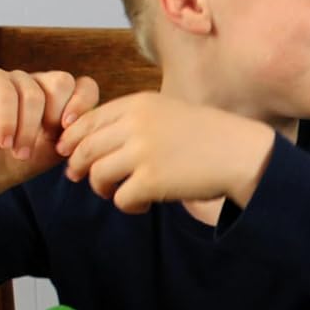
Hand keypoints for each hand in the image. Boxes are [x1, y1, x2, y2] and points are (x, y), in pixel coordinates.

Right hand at [0, 69, 98, 242]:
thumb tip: (94, 128)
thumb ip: (78, 135)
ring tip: (20, 154)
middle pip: (62, 82)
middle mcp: (42, 82)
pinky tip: (4, 142)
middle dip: (55, 118)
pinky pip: (5, 93)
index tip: (70, 134)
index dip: (83, 107)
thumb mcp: (59, 150)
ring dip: (28, 130)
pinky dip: (8, 121)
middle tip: (46, 144)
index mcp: (64, 96)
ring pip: (34, 93)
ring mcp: (17, 79)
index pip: (86, 86)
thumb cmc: (24, 158)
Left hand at [58, 92, 274, 214]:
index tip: (70, 152)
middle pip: (86, 148)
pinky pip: (120, 198)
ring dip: (102, 187)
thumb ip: (133, 119)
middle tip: (81, 178)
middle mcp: (136, 125)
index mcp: (138, 104)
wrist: (240, 153)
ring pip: (97, 174)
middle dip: (78, 166)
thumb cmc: (208, 135)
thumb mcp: (167, 111)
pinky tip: (141, 204)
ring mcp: (143, 153)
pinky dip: (126, 205)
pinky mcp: (151, 181)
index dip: (73, 139)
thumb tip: (94, 140)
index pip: (89, 120)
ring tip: (117, 192)